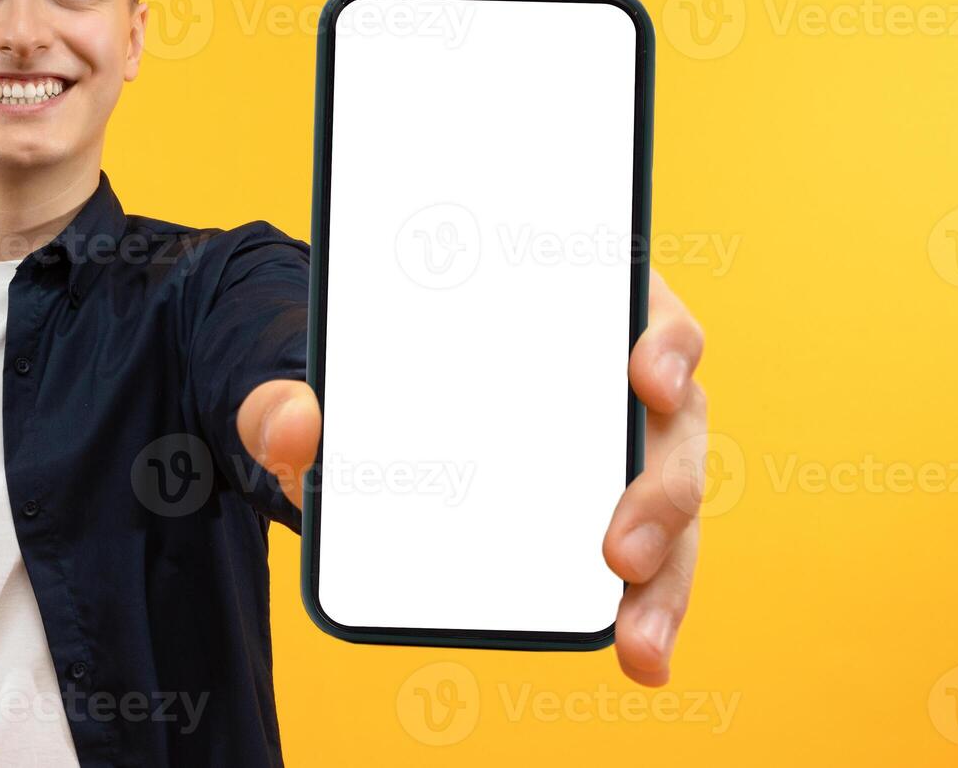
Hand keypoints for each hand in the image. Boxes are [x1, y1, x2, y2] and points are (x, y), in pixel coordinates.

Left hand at [237, 267, 705, 686]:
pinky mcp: (603, 509)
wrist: (362, 418)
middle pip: (672, 420)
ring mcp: (613, 445)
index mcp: (563, 304)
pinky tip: (636, 656)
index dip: (663, 337)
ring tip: (636, 641)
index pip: (637, 300)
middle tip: (621, 552)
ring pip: (669, 499)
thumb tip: (287, 427)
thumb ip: (286, 395)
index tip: (649, 379)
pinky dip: (648, 606)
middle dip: (662, 488)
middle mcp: (609, 371)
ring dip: (666, 575)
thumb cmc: (368, 374)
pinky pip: (646, 553)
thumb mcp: (317, 378)